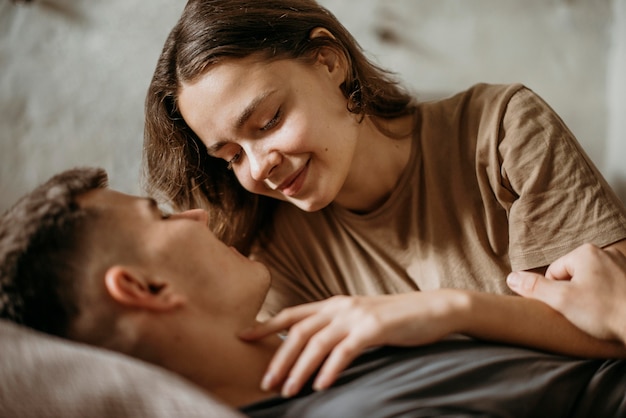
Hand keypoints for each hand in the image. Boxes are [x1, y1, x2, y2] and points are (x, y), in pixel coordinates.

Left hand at [238, 291, 464, 396]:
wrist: (433, 309)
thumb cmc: (395, 320)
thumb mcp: (360, 319)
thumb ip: (337, 328)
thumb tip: (312, 349)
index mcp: (334, 304)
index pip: (292, 315)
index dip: (266, 325)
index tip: (243, 336)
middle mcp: (340, 307)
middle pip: (299, 332)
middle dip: (279, 358)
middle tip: (266, 382)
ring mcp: (357, 316)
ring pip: (317, 342)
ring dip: (300, 369)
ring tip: (288, 390)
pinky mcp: (374, 328)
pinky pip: (345, 351)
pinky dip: (330, 369)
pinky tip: (321, 385)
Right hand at [507, 243, 625, 342]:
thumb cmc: (604, 312)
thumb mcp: (561, 300)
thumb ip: (533, 287)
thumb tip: (510, 277)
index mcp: (585, 252)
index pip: (554, 271)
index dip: (554, 293)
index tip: (567, 307)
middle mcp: (606, 252)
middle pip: (573, 275)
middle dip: (573, 293)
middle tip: (583, 312)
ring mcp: (623, 265)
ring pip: (592, 281)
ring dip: (591, 296)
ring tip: (599, 313)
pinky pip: (610, 286)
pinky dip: (608, 298)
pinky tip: (611, 312)